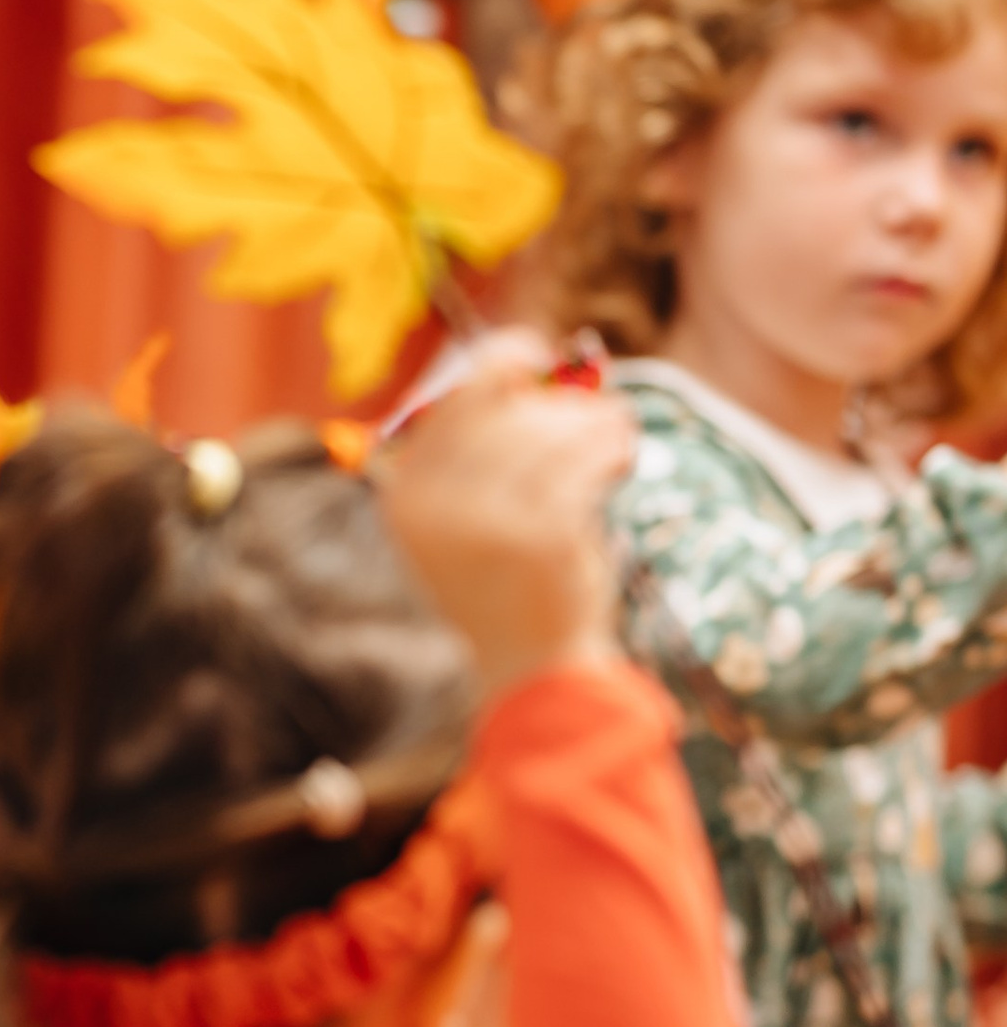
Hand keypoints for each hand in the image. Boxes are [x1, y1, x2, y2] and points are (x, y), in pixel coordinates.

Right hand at [378, 331, 632, 695]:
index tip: (536, 350)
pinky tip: (620, 458)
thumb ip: (480, 456)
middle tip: (599, 411)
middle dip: (558, 401)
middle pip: (503, 407)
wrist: (533, 676)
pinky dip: (610, 447)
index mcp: (405, 498)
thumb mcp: (468, 524)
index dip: (497, 363)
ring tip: (615, 437)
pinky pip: (583, 460)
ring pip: (550, 430)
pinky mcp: (541, 534)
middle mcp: (434, 506)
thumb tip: (528, 370)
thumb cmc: (507, 591)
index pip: (450, 401)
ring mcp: (485, 520)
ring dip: (593, 422)